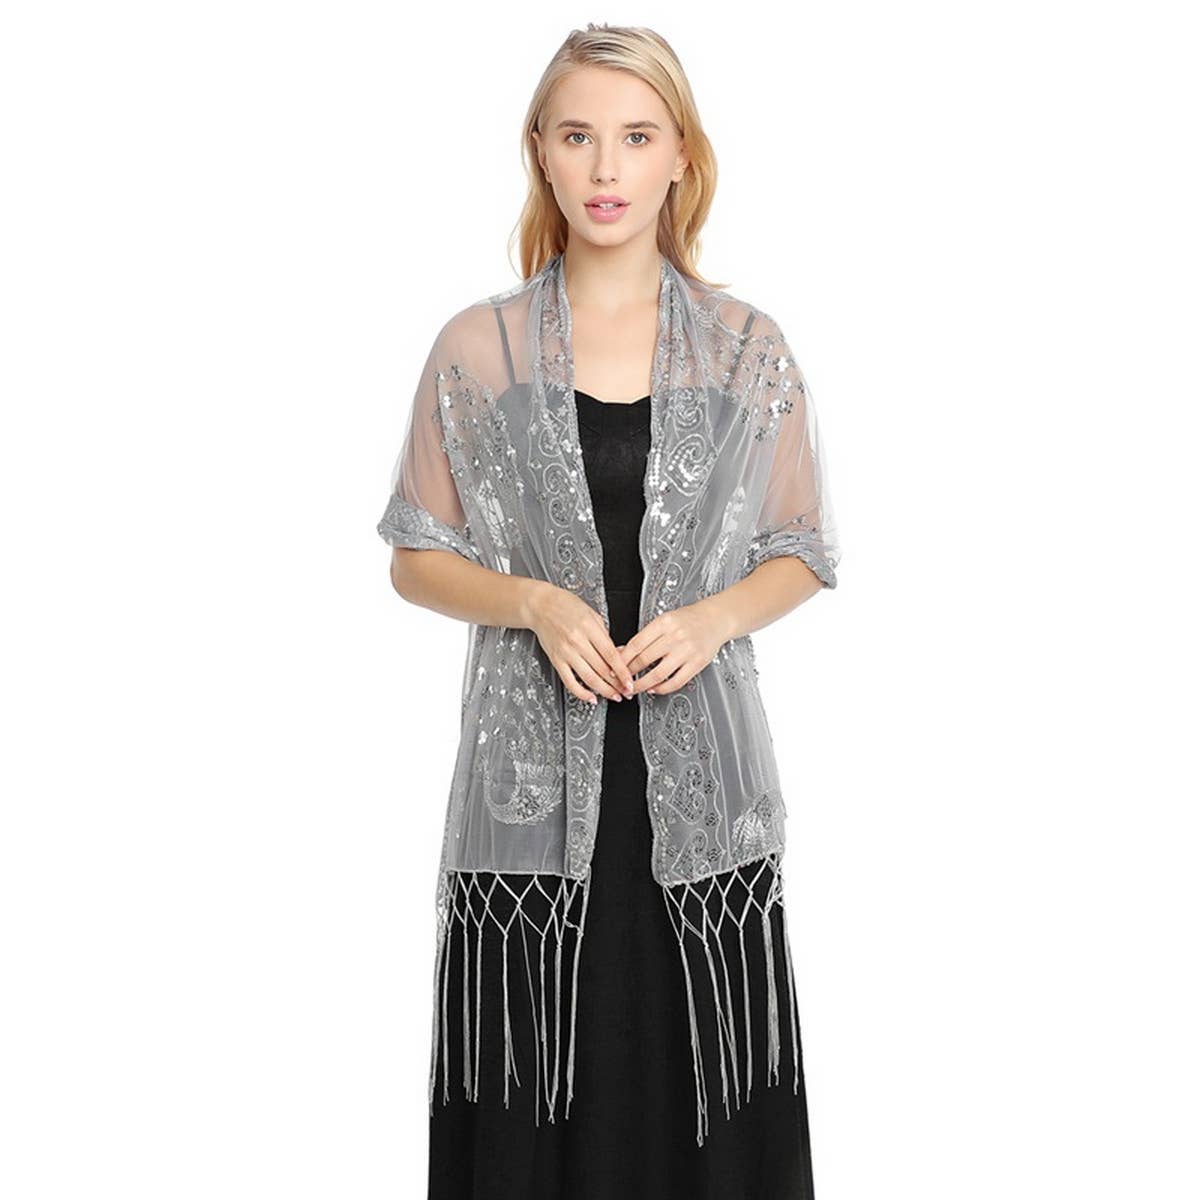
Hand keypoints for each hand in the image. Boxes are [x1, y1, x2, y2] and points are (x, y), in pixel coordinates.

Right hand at [523, 581, 635, 705]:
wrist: (539, 606)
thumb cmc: (566, 606)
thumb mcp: (592, 614)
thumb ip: (604, 636)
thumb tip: (618, 655)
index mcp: (589, 627)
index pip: (611, 655)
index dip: (623, 672)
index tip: (630, 682)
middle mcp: (577, 641)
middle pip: (602, 669)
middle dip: (617, 685)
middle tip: (626, 692)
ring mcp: (566, 652)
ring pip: (588, 678)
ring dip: (604, 691)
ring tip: (614, 696)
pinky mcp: (556, 660)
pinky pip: (569, 682)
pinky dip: (581, 693)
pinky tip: (591, 697)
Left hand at [617, 599, 734, 695]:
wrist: (715, 619)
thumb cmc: (689, 619)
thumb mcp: (664, 621)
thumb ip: (645, 637)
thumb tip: (622, 652)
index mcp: (663, 623)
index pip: (636, 644)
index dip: (622, 659)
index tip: (613, 668)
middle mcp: (675, 636)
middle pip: (644, 659)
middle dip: (628, 674)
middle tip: (620, 682)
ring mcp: (687, 651)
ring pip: (658, 674)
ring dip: (641, 685)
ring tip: (633, 689)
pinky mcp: (697, 663)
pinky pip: (676, 681)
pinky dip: (662, 688)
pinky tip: (654, 689)